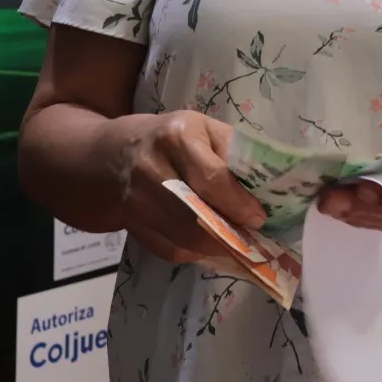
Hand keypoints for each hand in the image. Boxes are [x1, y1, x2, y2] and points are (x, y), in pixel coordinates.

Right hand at [110, 110, 265, 265]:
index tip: (259, 217)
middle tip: (253, 237)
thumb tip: (266, 187)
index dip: (239, 204)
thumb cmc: (173, 138)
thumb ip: (233, 152)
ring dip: (217, 247)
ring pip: (184, 240)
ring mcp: (137, 201)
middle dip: (231, 232)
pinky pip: (171, 251)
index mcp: (176, 137)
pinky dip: (196, 252)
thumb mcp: (205, 128)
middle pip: (197, 216)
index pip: (212, 179)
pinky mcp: (132, 226)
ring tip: (238, 243)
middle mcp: (151, 169)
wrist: (115, 153)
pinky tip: (209, 244)